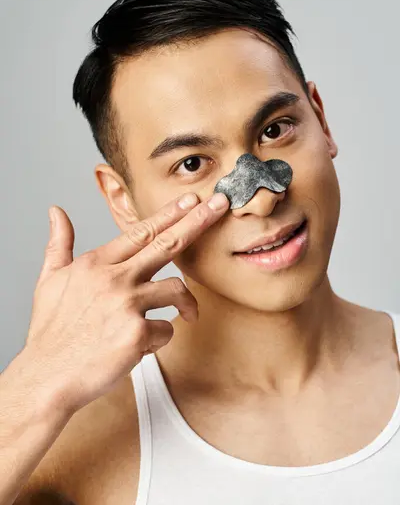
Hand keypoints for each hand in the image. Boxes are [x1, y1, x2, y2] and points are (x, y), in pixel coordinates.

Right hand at [24, 191, 228, 414]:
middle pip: (166, 244)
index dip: (169, 213)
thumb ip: (59, 243)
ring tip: (188, 314)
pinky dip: (159, 338)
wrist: (47, 376)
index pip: (140, 231)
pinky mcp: (136, 333)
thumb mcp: (49, 280)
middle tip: (220, 205)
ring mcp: (126, 305)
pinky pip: (166, 330)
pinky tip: (142, 345)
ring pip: (177, 290)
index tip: (190, 200)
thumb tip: (56, 212)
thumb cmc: (51, 331)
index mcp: (95, 264)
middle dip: (197, 221)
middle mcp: (114, 279)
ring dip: (186, 304)